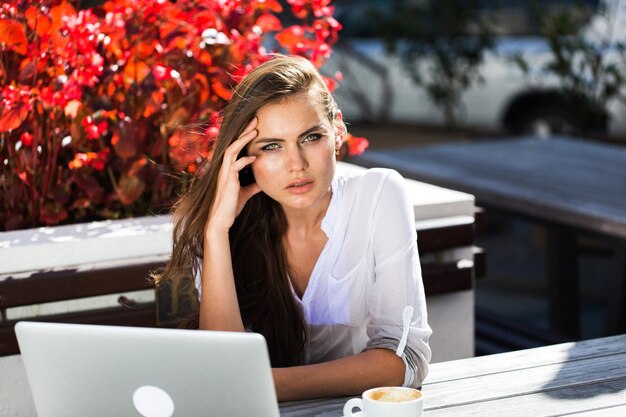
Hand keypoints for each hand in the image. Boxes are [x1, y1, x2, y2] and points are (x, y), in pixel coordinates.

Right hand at [206, 118, 260, 234]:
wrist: (221, 221)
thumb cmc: (231, 207)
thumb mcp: (246, 193)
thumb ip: (253, 185)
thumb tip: (263, 181)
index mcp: (228, 169)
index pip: (236, 148)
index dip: (244, 137)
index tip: (255, 127)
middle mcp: (225, 169)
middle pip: (233, 144)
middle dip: (244, 131)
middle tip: (255, 120)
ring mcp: (225, 174)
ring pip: (231, 150)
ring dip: (243, 140)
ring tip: (254, 131)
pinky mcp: (228, 182)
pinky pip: (234, 166)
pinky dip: (244, 160)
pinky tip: (254, 158)